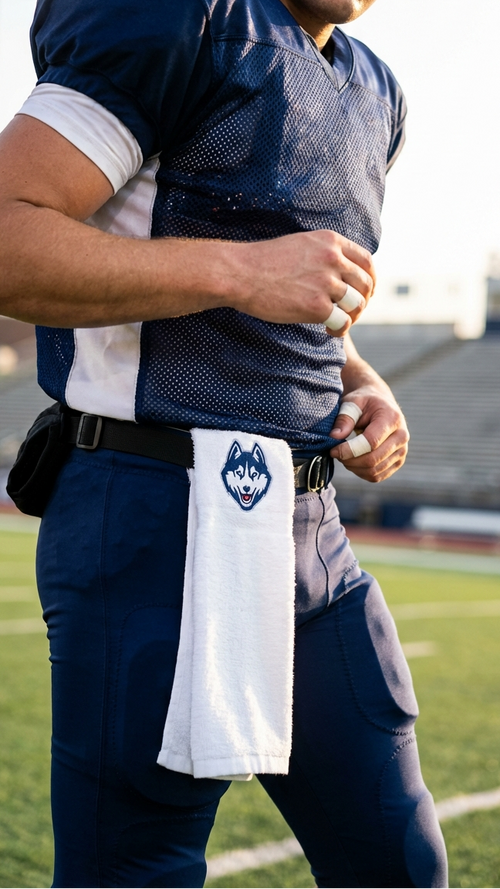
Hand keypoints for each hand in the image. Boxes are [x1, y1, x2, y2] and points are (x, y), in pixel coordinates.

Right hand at [232, 230, 374, 335]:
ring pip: (357, 304)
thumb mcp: (301, 245)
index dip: (370, 280)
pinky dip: (339, 330)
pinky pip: (342, 322)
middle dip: (363, 302)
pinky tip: (327, 331)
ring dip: (352, 317)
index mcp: (330, 241)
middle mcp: (332, 259)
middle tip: (350, 313)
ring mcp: (326, 283)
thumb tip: (340, 272)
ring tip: (337, 322)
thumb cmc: (264, 262)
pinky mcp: (316, 306)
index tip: (364, 293)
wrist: (240, 273)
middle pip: (366, 284)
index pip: (367, 261)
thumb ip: (324, 254)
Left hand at [329, 388, 408, 481]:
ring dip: (353, 468)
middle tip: (335, 453)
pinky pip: (377, 476)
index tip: (333, 450)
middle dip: (349, 460)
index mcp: (392, 419)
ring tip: (343, 456)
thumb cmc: (365, 402)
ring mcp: (402, 451)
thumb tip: (334, 436)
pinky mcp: (397, 462)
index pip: (371, 443)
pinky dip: (361, 473)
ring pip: (374, 471)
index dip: (349, 450)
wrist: (381, 405)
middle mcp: (402, 437)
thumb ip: (344, 418)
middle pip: (373, 460)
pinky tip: (352, 462)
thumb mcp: (353, 402)